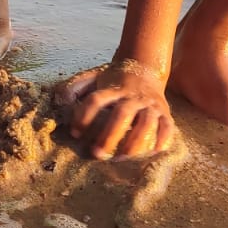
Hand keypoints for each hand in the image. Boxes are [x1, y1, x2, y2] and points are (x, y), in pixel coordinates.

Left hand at [54, 58, 176, 160]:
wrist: (144, 68)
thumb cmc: (114, 80)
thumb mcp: (94, 77)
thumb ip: (76, 87)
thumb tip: (60, 99)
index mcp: (113, 88)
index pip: (96, 100)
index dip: (84, 116)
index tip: (75, 133)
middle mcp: (132, 96)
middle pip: (122, 114)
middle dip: (109, 135)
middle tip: (97, 153)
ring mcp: (150, 104)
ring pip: (146, 123)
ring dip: (135, 142)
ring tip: (123, 158)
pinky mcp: (164, 112)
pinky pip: (167, 126)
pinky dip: (162, 140)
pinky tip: (152, 153)